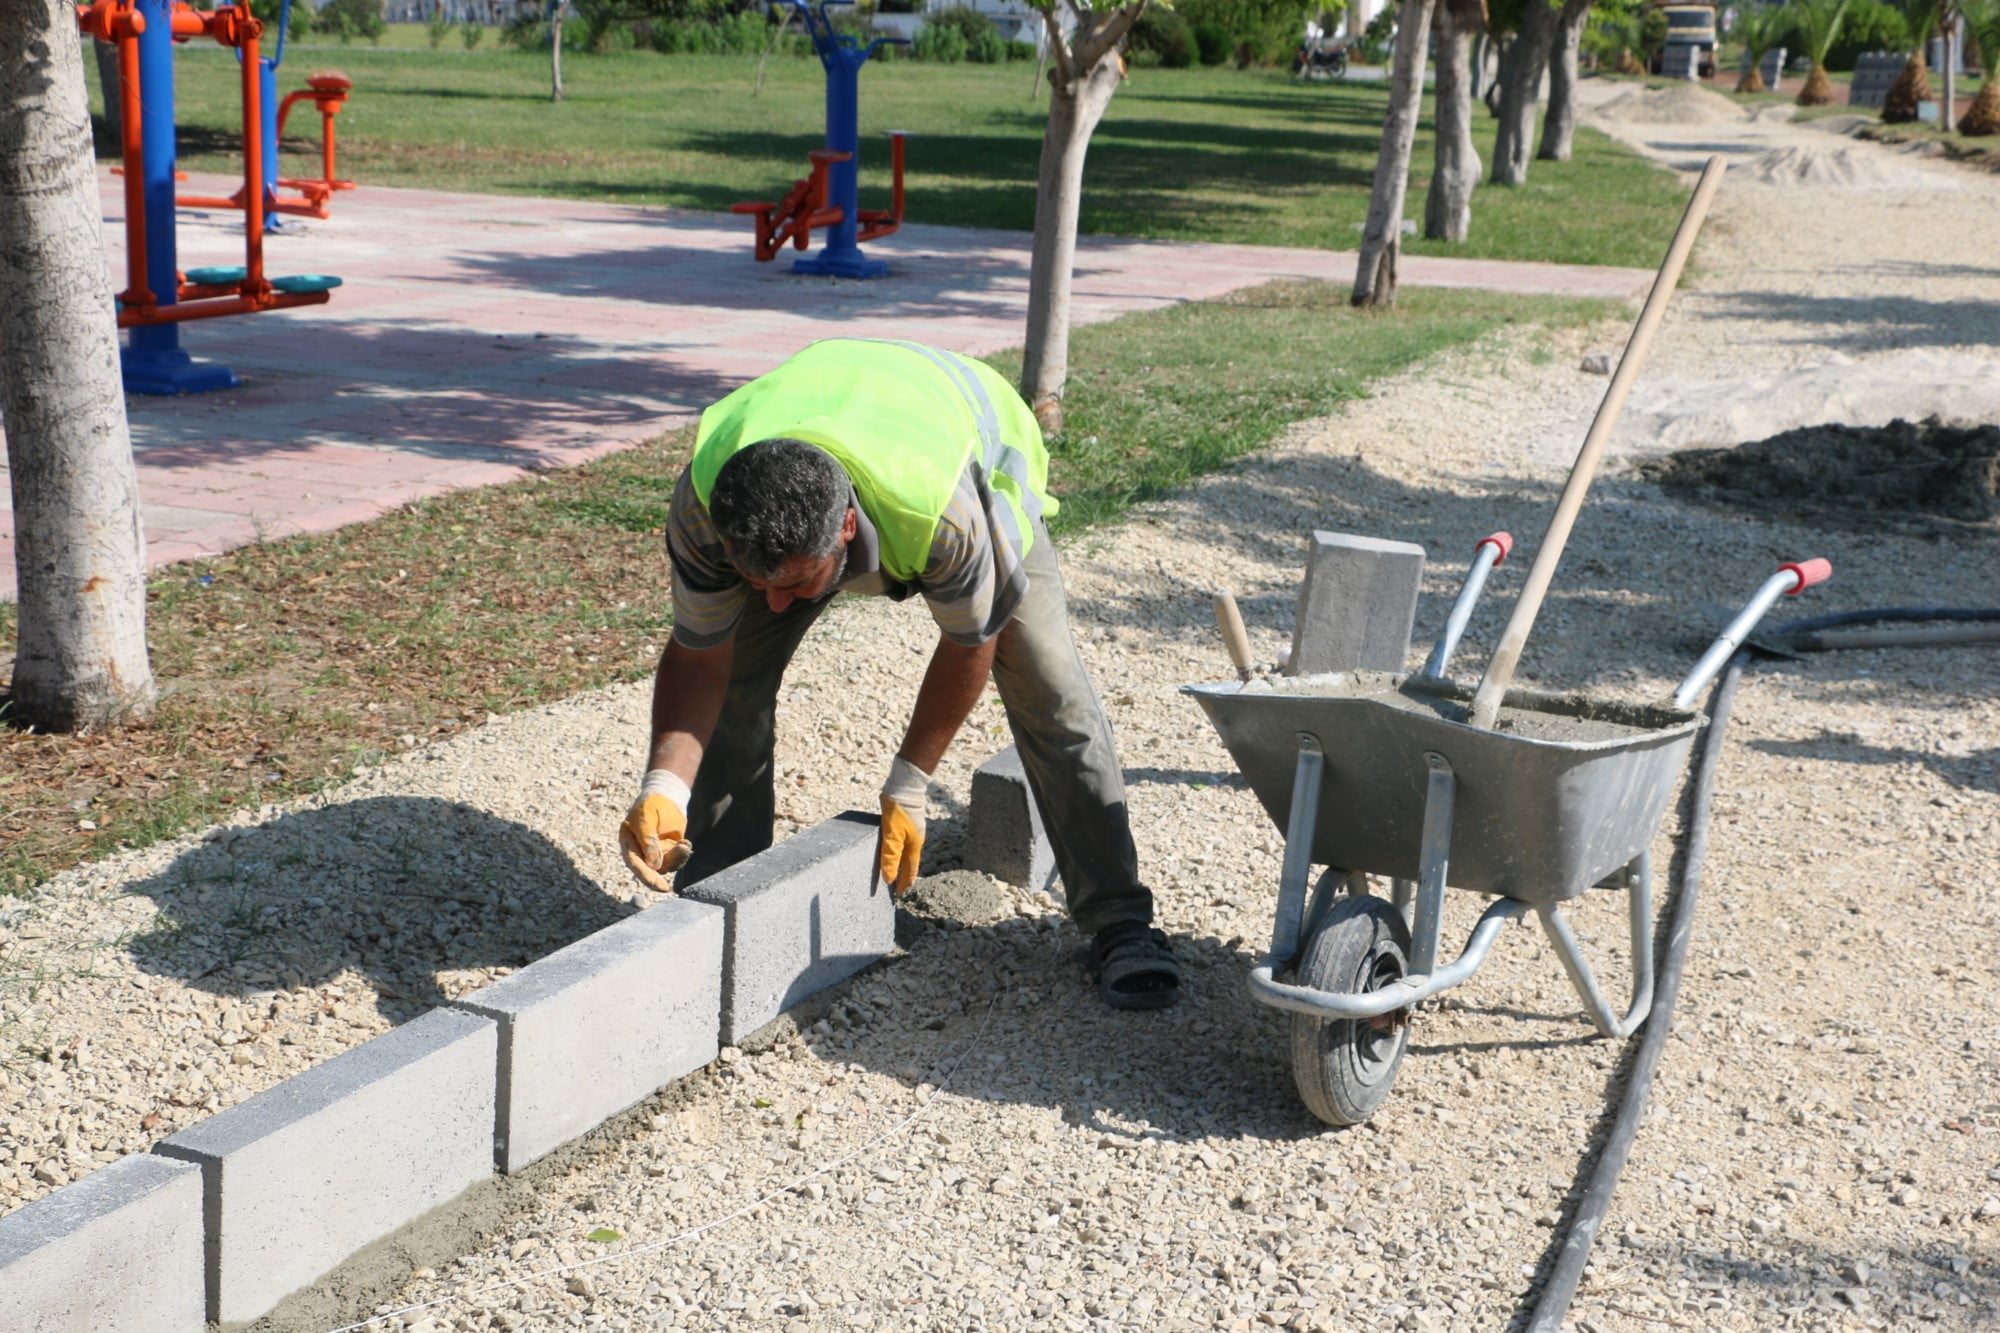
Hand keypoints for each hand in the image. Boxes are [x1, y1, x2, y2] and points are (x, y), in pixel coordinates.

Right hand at [620, 770, 693, 892]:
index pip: (635, 864)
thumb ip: (648, 840)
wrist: (665, 797)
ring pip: (666, 866)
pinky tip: (685, 842)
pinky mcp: (669, 851)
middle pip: (649, 871)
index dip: (646, 877)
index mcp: (629, 844)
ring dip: (676, 859)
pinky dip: (683, 853)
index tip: (659, 887)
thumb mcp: (646, 818)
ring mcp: (655, 853)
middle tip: (666, 888)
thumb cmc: (651, 805)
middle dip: (657, 880)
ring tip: (683, 844)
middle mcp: (641, 852)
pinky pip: (676, 859)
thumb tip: (653, 865)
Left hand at [877, 754, 928, 893]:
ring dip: (900, 864)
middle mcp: (915, 840)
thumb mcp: (892, 834)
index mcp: (914, 846)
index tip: (898, 895)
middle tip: (895, 887)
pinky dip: (898, 852)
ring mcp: (912, 831)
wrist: (905, 784)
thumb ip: (891, 856)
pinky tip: (892, 850)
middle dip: (903, 876)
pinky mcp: (906, 823)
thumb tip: (889, 878)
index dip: (904, 883)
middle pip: (909, 863)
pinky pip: (902, 843)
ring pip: (906, 853)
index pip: (910, 871)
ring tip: (892, 872)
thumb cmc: (899, 809)